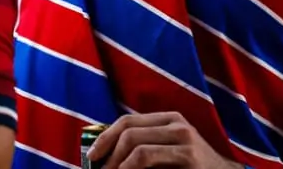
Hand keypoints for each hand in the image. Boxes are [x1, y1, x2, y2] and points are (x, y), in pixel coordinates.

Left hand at [88, 112, 240, 168]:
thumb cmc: (190, 168)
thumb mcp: (167, 150)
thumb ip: (144, 145)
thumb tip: (104, 152)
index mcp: (169, 119)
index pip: (127, 120)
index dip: (105, 137)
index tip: (91, 157)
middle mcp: (177, 124)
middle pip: (129, 132)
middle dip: (108, 154)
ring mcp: (184, 140)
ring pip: (137, 148)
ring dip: (117, 166)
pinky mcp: (187, 157)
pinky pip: (147, 160)